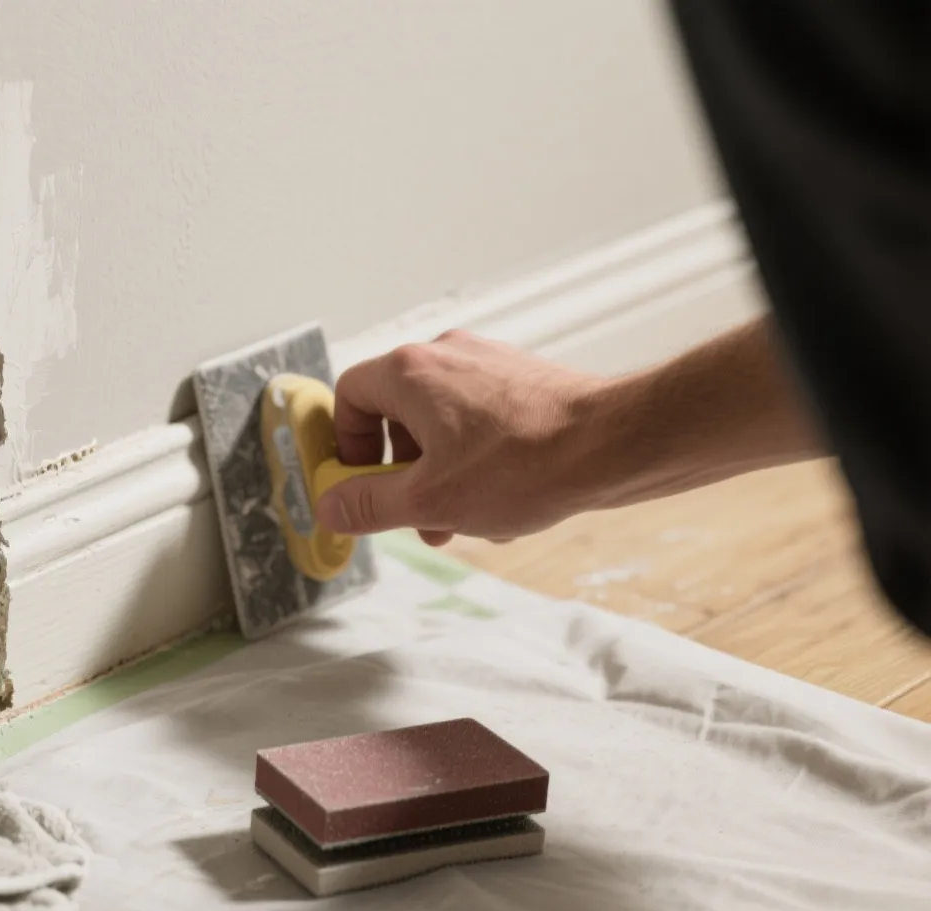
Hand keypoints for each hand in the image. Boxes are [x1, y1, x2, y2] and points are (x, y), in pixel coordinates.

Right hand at [316, 330, 605, 545]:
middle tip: (416, 517)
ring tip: (466, 519)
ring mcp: (488, 365)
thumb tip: (330, 507)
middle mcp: (447, 356)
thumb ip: (367, 505)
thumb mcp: (428, 500)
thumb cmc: (526, 464)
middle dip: (401, 476)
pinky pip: (479, 424)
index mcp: (411, 373)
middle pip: (396, 416)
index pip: (349, 399)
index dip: (347, 449)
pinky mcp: (523, 382)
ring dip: (441, 477)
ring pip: (441, 426)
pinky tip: (504, 503)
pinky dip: (478, 464)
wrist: (616, 445)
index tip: (362, 487)